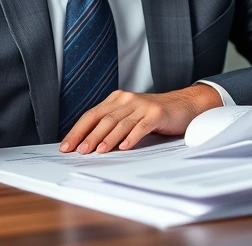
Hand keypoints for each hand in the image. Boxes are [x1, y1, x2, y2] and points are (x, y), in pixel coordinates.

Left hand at [59, 84, 222, 153]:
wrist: (185, 104)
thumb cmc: (155, 114)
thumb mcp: (130, 116)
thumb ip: (112, 125)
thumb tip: (88, 144)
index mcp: (117, 100)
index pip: (91, 115)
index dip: (77, 130)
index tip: (67, 146)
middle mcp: (127, 100)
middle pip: (103, 119)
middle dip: (88, 136)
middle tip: (79, 151)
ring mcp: (142, 105)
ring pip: (120, 123)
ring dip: (107, 139)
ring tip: (97, 151)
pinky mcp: (157, 113)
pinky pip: (141, 126)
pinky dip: (132, 137)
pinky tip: (124, 147)